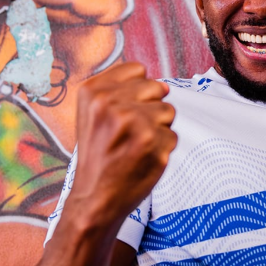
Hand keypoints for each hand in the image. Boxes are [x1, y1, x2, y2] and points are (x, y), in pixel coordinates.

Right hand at [70, 63, 175, 222]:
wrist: (95, 196)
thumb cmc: (98, 155)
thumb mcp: (93, 114)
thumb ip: (121, 92)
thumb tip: (163, 85)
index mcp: (92, 91)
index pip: (137, 69)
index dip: (138, 91)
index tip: (124, 110)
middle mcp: (110, 103)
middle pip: (157, 88)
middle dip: (150, 109)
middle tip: (129, 132)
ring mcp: (133, 121)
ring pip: (168, 111)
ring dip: (158, 129)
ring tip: (135, 145)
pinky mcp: (152, 141)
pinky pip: (173, 135)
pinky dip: (163, 148)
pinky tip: (142, 158)